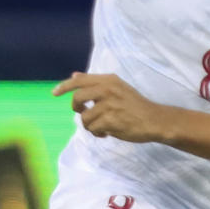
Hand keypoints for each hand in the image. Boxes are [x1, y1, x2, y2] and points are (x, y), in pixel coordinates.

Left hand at [53, 72, 167, 142]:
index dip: (64, 87)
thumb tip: (74, 75)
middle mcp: (108, 90)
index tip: (54, 93)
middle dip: (77, 109)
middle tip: (85, 113)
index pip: (80, 81)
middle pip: (77, 99)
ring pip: (84, 117)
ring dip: (90, 125)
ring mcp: (109, 105)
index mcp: (108, 80)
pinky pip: (92, 129)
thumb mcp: (116, 87)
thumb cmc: (134, 104)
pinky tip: (107, 132)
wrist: (155, 120)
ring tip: (102, 126)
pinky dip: (97, 133)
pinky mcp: (111, 120)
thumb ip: (94, 82)